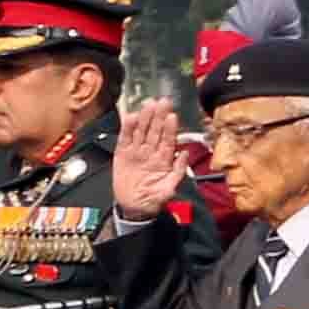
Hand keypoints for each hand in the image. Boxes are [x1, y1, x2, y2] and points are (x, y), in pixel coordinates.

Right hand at [112, 100, 189, 222]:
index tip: (172, 115)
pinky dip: (126, 128)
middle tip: (162, 102)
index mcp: (163, 159)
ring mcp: (136, 152)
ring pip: (141, 131)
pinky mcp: (122, 154)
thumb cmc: (153, 199)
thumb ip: (178, 171)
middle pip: (155, 131)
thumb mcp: (169, 189)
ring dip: (144, 118)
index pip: (167, 140)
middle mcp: (150, 152)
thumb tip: (185, 154)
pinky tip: (130, 117)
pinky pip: (124, 138)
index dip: (169, 128)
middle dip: (158, 116)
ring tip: (148, 104)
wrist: (134, 207)